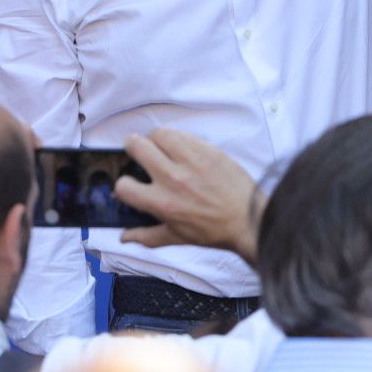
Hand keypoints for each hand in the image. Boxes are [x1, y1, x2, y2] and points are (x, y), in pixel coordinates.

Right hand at [115, 127, 262, 258]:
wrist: (247, 218)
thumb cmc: (213, 230)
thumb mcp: (176, 237)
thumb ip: (146, 236)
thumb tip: (123, 236)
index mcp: (162, 203)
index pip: (124, 186)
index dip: (123, 185)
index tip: (131, 184)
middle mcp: (173, 179)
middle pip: (137, 147)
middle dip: (132, 147)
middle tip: (137, 150)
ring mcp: (191, 161)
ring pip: (160, 133)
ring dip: (154, 137)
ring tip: (159, 144)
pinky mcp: (208, 150)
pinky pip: (184, 134)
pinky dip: (177, 137)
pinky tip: (180, 146)